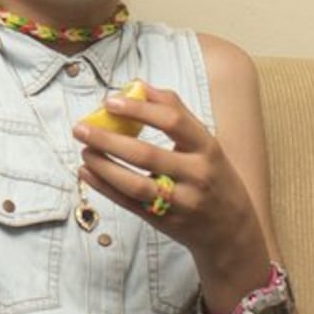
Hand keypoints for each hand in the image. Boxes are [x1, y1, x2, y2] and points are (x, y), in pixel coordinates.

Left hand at [71, 84, 267, 285]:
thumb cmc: (213, 176)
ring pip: (135, 184)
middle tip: (81, 128)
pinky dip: (105, 188)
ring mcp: (180, 202)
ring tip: (83, 151)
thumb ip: (175, 112)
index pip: (172, 121)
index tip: (110, 101)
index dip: (139, 109)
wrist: (231, 228)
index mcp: (207, 147)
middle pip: (146, 154)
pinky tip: (88, 172)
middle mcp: (196, 174)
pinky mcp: (164, 222)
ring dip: (103, 166)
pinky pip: (129, 203)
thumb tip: (139, 84)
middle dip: (108, 139)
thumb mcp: (205, 143)